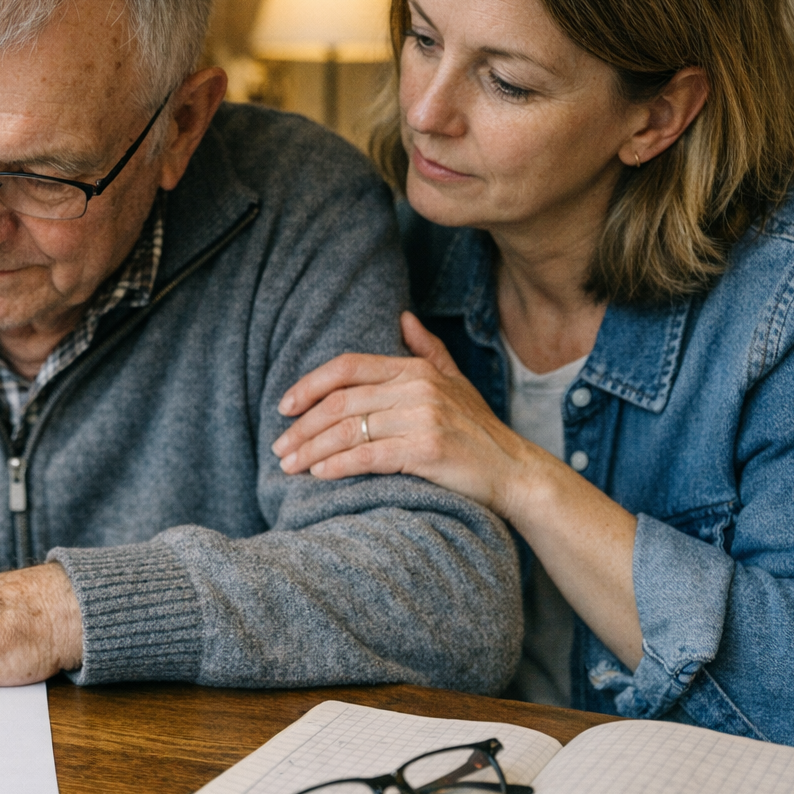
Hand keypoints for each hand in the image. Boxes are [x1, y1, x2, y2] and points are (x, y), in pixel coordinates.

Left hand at [271, 311, 547, 518]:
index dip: (309, 385)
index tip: (284, 407)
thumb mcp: (455, 381)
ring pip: (348, 431)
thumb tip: (403, 317)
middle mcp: (417, 389)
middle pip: (340, 403)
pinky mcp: (426, 451)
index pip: (348, 367)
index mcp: (415, 370)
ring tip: (289, 467)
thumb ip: (426, 350)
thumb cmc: (478, 430)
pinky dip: (338, 466)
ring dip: (312, 451)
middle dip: (302, 427)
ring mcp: (422, 419)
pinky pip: (368, 456)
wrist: (514, 471)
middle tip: (279, 449)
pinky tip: (319, 475)